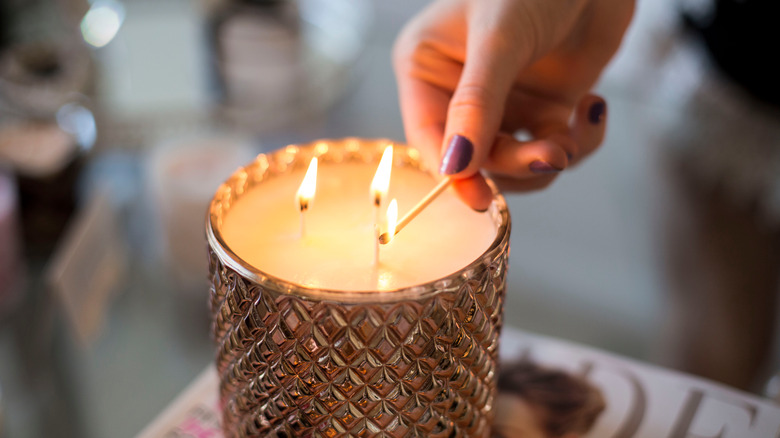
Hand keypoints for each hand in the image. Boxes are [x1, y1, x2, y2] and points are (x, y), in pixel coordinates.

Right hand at [393, 0, 634, 209]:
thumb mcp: (500, 38)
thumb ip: (477, 103)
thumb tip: (455, 167)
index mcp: (426, 67)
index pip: (429, 135)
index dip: (453, 172)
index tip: (479, 199)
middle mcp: (460, 92)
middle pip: (477, 157)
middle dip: (517, 162)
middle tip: (553, 154)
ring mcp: (505, 103)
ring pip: (517, 162)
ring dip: (549, 156)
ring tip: (576, 130)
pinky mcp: (545, 108)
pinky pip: (555, 147)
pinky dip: (580, 140)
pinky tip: (594, 106)